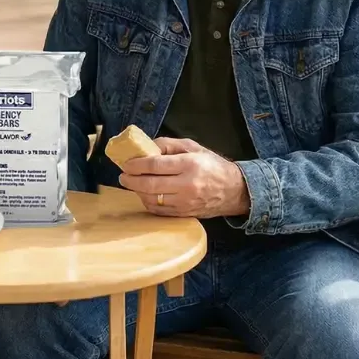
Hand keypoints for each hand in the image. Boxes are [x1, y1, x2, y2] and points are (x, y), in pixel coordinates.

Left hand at [117, 137, 250, 218]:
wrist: (235, 191)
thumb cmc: (212, 165)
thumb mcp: (193, 147)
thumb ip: (168, 145)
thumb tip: (146, 147)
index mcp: (189, 164)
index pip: (155, 165)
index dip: (137, 164)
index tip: (126, 164)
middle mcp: (187, 185)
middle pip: (150, 184)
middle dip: (131, 180)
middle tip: (122, 176)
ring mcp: (186, 202)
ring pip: (153, 199)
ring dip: (138, 191)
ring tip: (132, 184)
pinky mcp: (185, 214)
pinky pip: (160, 210)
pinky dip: (148, 202)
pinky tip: (144, 194)